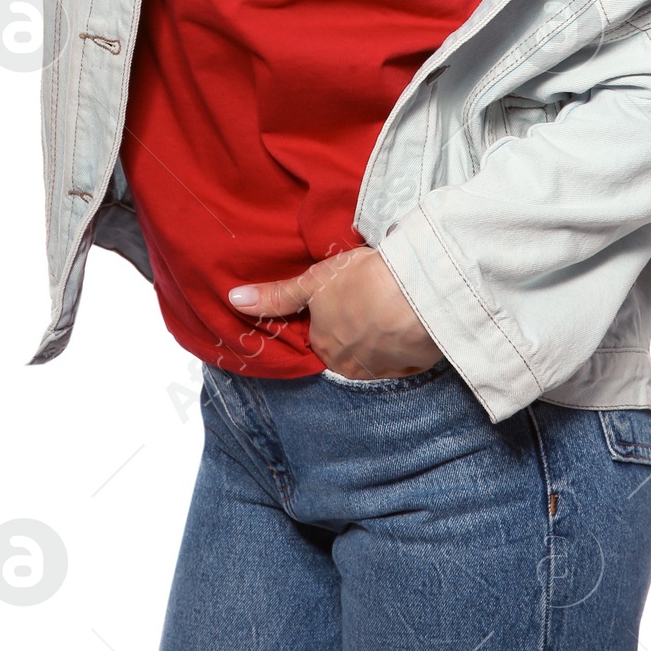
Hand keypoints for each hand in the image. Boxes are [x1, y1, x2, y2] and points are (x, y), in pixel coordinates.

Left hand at [228, 246, 444, 380]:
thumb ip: (277, 296)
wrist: (414, 295)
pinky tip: (409, 319)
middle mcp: (351, 366)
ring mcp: (385, 368)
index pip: (321, 336)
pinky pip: (406, 356)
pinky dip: (406, 341)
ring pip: (378, 353)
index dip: (331, 316)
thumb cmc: (360, 282)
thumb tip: (234, 300)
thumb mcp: (313, 282)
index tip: (343, 298)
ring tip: (390, 306)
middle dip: (355, 329)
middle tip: (367, 298)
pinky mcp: (415, 364)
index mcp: (325, 348)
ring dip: (382, 336)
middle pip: (348, 348)